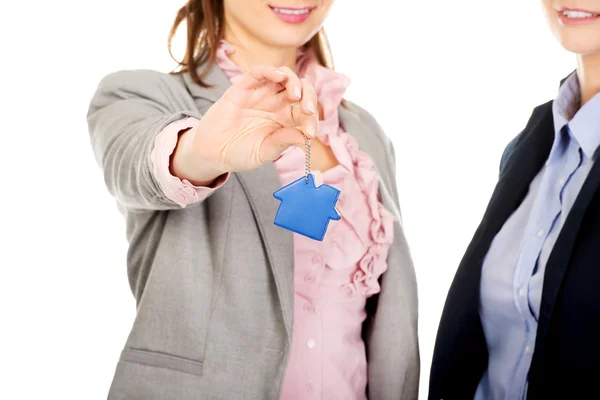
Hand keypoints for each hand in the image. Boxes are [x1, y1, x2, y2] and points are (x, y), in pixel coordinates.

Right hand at [173, 65, 317, 183]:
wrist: (212, 153)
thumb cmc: (240, 152)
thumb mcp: (264, 151)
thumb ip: (282, 142)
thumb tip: (305, 138)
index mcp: (285, 119)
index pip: (306, 111)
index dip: (312, 119)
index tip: (311, 133)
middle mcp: (276, 103)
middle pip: (300, 90)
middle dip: (309, 97)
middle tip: (308, 111)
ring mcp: (260, 94)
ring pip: (284, 77)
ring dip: (293, 82)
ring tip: (295, 95)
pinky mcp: (243, 88)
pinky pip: (258, 73)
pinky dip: (270, 70)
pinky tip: (279, 76)